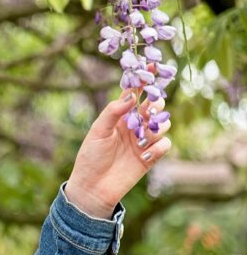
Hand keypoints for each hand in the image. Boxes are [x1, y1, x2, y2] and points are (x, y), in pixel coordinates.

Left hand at [65, 90, 171, 218]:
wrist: (92, 188)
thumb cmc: (90, 158)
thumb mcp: (97, 131)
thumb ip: (112, 112)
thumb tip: (130, 95)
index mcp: (119, 117)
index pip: (134, 94)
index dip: (143, 81)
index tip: (151, 66)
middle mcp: (134, 126)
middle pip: (154, 107)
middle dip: (156, 105)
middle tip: (149, 110)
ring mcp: (143, 142)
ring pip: (164, 124)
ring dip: (156, 127)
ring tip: (140, 140)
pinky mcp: (150, 158)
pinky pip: (164, 146)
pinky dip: (158, 148)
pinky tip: (143, 155)